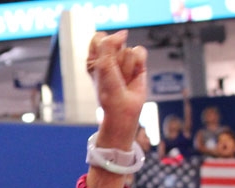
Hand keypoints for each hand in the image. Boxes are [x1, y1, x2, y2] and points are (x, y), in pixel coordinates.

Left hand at [87, 30, 147, 149]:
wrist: (123, 108)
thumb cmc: (108, 90)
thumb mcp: (102, 64)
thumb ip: (109, 43)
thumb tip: (124, 32)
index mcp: (94, 57)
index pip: (99, 37)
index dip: (103, 48)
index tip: (102, 65)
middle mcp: (109, 57)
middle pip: (115, 42)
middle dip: (116, 60)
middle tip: (114, 76)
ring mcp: (123, 60)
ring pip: (128, 49)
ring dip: (126, 67)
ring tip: (123, 80)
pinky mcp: (138, 64)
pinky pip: (140, 51)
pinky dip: (137, 65)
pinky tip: (133, 76)